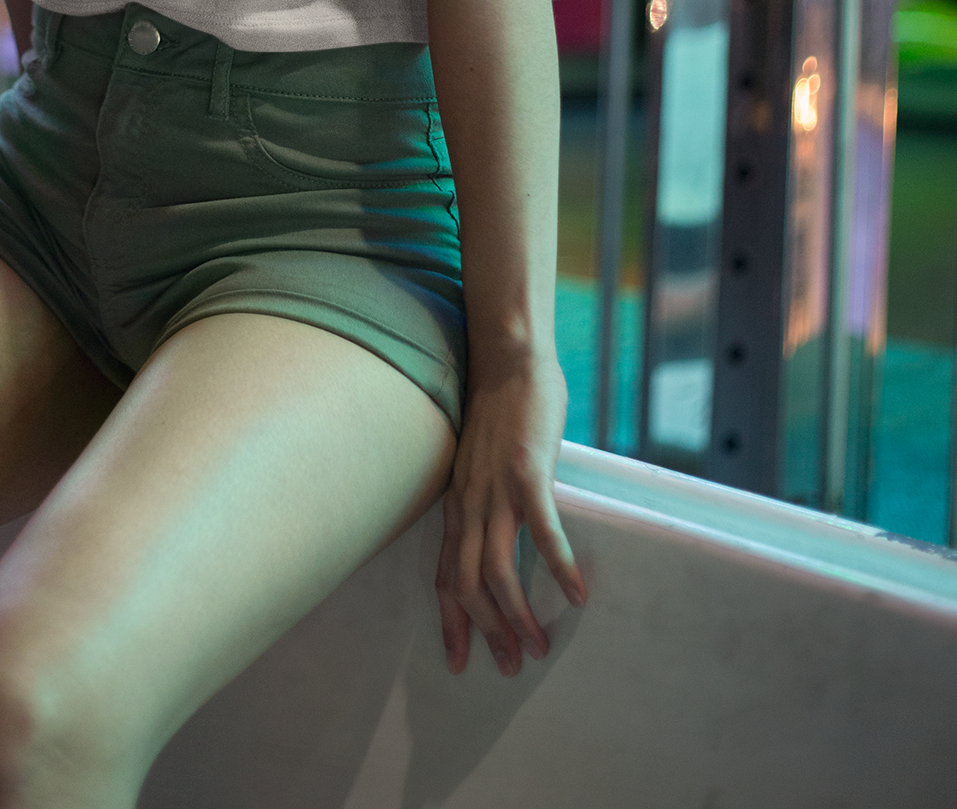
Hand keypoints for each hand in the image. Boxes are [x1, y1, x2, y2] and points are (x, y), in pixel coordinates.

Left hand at [435, 346, 585, 676]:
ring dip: (518, 616)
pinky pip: (542, 532)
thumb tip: (502, 529)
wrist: (507, 357)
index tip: (459, 660)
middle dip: (486, 633)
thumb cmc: (500, 408)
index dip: (451, 621)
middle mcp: (469, 503)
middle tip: (509, 667)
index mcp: (457, 503)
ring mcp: (496, 489)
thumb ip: (486, 497)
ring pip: (497, 571)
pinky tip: (577, 595)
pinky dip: (558, 568)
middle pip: (467, 585)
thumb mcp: (480, 462)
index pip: (445, 575)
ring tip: (539, 647)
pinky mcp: (528, 473)